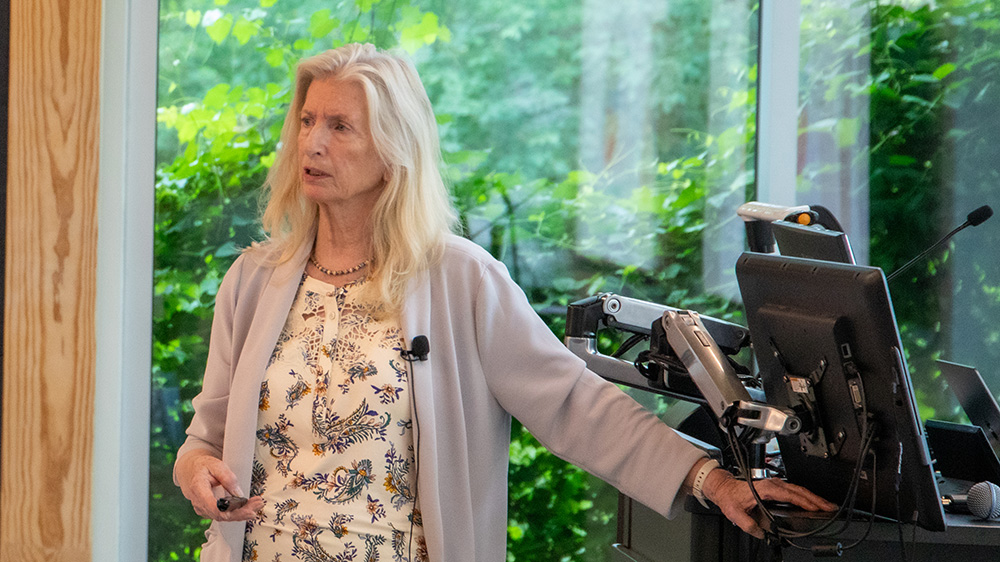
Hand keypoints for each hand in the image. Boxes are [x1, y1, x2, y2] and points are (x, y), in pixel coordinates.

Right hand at [175, 449, 263, 521]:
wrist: (190, 470)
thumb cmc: (203, 466)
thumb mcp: (216, 465)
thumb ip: (227, 478)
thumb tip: (239, 495)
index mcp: (198, 489)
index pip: (212, 507)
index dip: (229, 511)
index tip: (245, 507)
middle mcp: (198, 503)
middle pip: (222, 515)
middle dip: (242, 512)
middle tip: (258, 504)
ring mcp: (202, 509)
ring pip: (224, 517)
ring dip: (242, 513)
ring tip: (258, 504)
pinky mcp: (208, 511)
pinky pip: (223, 515)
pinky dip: (237, 512)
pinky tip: (249, 506)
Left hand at [701, 467, 836, 538]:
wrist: (724, 488)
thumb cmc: (730, 497)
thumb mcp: (735, 513)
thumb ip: (749, 526)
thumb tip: (762, 534)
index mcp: (765, 488)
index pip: (790, 494)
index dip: (805, 501)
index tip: (817, 508)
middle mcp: (773, 484)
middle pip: (799, 491)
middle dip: (816, 499)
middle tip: (831, 508)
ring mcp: (775, 484)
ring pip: (799, 490)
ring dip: (814, 498)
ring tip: (827, 506)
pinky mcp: (776, 487)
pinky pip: (795, 491)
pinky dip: (806, 496)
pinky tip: (813, 503)